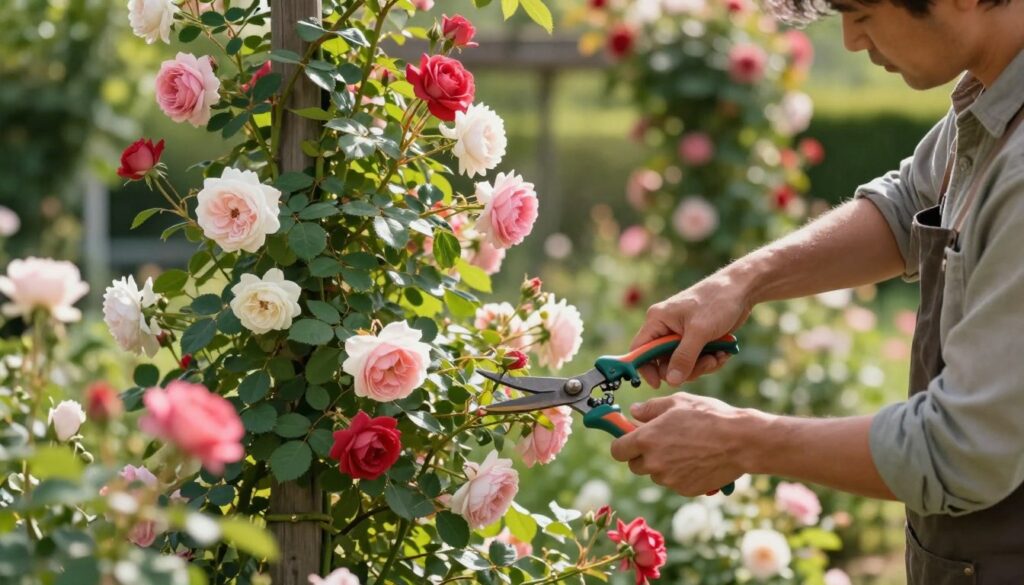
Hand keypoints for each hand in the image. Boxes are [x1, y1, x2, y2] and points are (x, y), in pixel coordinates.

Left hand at [609, 393, 749, 496]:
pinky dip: (680, 474)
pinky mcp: (685, 490)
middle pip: (635, 465)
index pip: (617, 450)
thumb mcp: (678, 402)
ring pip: (656, 474)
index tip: (631, 438)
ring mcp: (669, 479)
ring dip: (663, 465)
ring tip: (685, 448)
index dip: (622, 444)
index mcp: (646, 440)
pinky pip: (674, 483)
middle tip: (661, 442)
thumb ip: (651, 408)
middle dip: (643, 455)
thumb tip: (634, 412)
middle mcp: (653, 463)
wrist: (741, 441)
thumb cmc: (709, 416)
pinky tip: (696, 459)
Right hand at [633, 273, 752, 387]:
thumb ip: (684, 357)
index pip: (640, 350)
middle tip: (707, 363)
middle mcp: (665, 328)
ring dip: (702, 365)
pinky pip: (696, 361)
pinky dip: (710, 360)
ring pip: (682, 365)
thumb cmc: (717, 302)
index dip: (645, 369)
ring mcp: (681, 335)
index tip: (658, 384)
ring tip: (718, 356)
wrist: (741, 290)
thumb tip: (671, 380)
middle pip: (664, 363)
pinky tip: (723, 352)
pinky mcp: (696, 340)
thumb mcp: (699, 332)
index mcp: (657, 320)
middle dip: (686, 368)